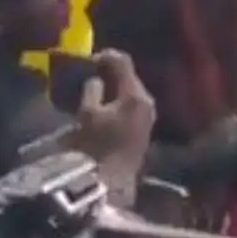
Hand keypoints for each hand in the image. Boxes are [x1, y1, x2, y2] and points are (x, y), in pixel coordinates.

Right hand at [73, 50, 155, 171]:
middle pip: (129, 77)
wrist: (113, 181)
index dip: (105, 56)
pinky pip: (132, 105)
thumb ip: (92, 91)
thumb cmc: (97, 146)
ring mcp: (149, 115)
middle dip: (110, 72)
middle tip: (89, 72)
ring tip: (94, 89)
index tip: (89, 58)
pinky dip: (119, 101)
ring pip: (131, 91)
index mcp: (135, 94)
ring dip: (114, 88)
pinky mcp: (145, 128)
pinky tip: (104, 106)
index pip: (123, 62)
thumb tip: (96, 80)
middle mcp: (147, 101)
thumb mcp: (87, 114)